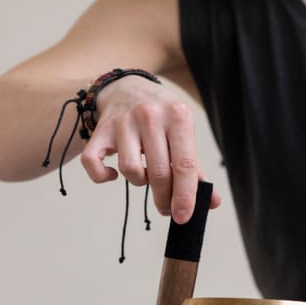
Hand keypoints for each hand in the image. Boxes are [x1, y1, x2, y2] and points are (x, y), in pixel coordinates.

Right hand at [78, 77, 220, 223]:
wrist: (126, 88)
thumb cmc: (160, 117)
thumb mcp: (182, 133)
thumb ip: (195, 169)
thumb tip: (212, 201)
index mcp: (177, 116)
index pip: (184, 164)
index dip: (185, 195)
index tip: (184, 216)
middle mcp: (150, 115)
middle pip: (158, 171)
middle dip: (164, 198)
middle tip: (166, 208)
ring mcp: (123, 121)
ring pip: (130, 169)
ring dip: (139, 182)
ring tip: (145, 176)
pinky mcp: (101, 129)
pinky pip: (93, 162)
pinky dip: (102, 176)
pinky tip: (113, 175)